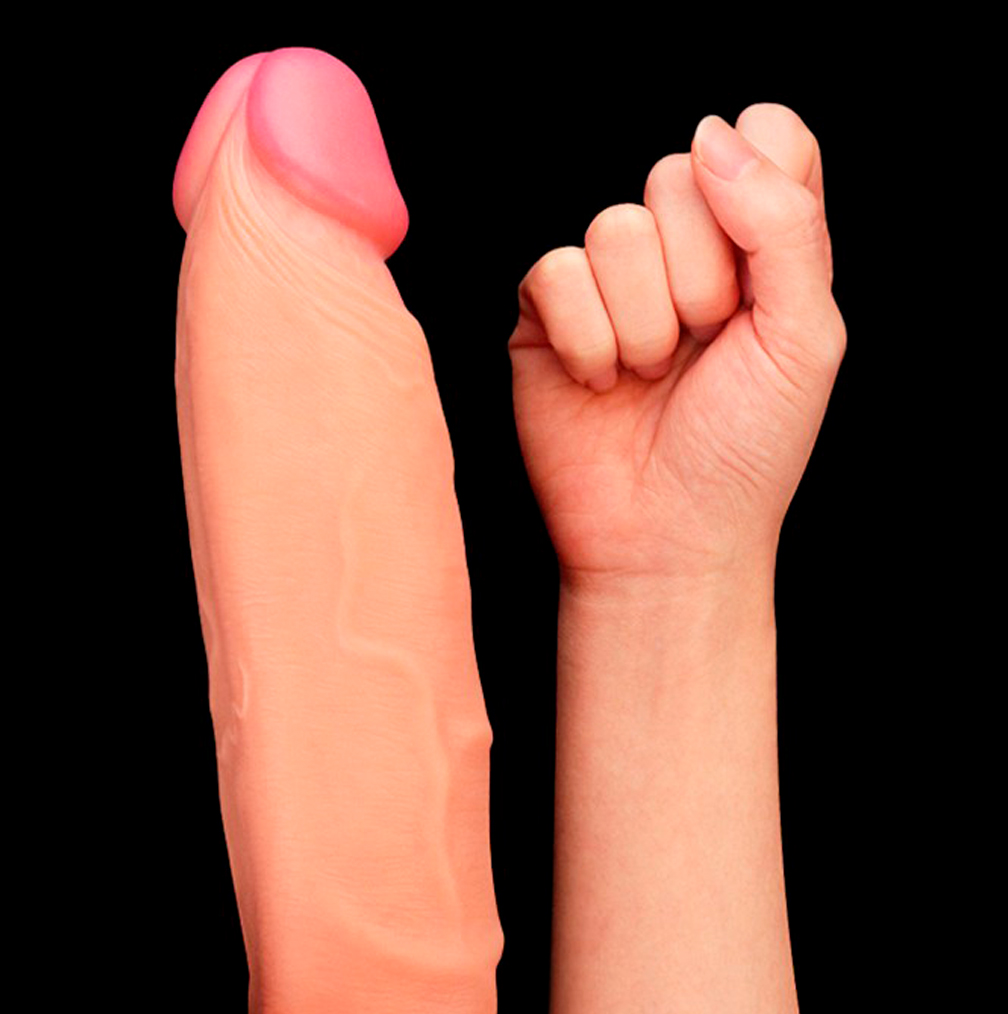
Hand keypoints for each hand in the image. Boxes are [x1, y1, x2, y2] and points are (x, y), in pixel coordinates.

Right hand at [508, 105, 846, 587]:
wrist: (667, 541)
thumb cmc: (744, 453)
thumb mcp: (805, 338)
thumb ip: (785, 224)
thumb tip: (714, 136)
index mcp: (760, 244)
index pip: (766, 134)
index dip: (759, 188)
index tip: (757, 278)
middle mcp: (684, 249)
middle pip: (680, 173)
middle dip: (698, 279)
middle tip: (701, 350)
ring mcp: (611, 279)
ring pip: (614, 226)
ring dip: (642, 324)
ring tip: (650, 377)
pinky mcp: (547, 314)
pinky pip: (556, 273)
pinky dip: (587, 342)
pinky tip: (601, 384)